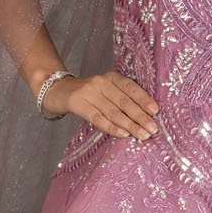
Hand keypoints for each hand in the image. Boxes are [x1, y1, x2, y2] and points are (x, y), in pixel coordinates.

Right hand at [43, 70, 158, 140]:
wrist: (55, 90)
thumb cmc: (85, 94)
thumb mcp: (104, 90)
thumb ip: (120, 99)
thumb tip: (144, 116)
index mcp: (111, 77)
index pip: (130, 87)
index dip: (144, 99)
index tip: (156, 111)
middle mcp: (101, 82)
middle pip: (124, 101)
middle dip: (140, 116)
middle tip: (153, 129)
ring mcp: (89, 92)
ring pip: (113, 111)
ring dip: (130, 125)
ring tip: (142, 135)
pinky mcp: (78, 103)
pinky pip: (98, 118)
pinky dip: (111, 127)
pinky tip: (123, 134)